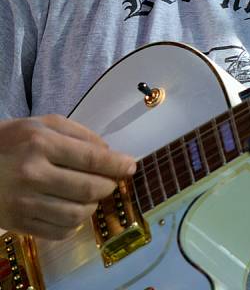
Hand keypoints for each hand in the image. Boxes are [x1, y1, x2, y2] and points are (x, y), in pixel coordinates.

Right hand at [0, 114, 136, 239]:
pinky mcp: (18, 223)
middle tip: (113, 181)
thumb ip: (77, 133)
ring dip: (92, 206)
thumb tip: (108, 150)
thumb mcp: (41, 124)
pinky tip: (73, 211)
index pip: (92, 157)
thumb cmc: (9, 140)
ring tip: (92, 196)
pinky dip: (74, 224)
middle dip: (109, 186)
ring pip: (76, 214)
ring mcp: (25, 202)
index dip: (116, 164)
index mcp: (42, 143)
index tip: (131, 166)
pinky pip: (58, 232)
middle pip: (88, 188)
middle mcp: (34, 174)